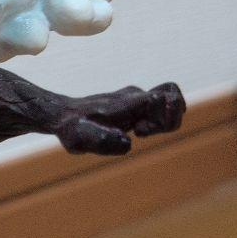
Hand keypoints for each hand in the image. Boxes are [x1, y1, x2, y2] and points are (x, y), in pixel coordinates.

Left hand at [56, 82, 185, 154]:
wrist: (62, 115)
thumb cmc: (72, 128)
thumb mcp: (81, 138)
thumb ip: (103, 140)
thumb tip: (128, 142)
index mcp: (128, 102)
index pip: (166, 95)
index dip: (166, 116)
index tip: (140, 131)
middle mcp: (136, 97)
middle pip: (173, 99)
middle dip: (167, 122)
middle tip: (140, 133)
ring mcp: (137, 100)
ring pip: (169, 103)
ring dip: (162, 124)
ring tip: (137, 133)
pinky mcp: (135, 106)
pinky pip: (160, 110)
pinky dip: (156, 124)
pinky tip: (134, 132)